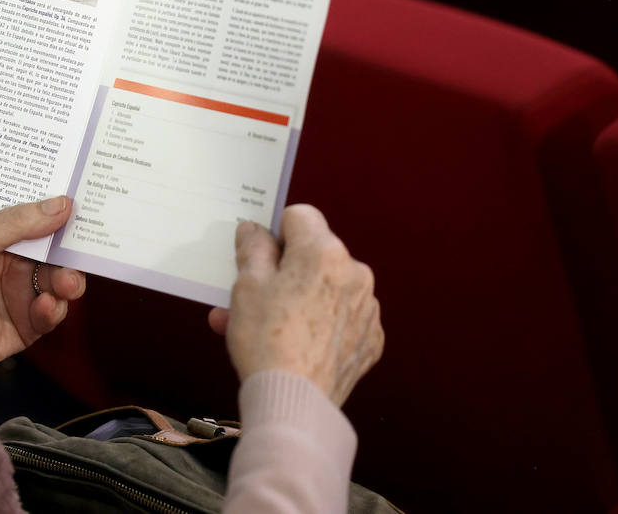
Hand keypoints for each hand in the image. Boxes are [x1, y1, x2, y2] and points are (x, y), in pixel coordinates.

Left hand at [0, 196, 85, 375]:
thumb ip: (16, 223)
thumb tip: (61, 203)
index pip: (38, 219)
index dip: (63, 213)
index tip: (90, 206)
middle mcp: (12, 262)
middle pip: (57, 252)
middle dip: (73, 253)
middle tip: (85, 254)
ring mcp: (18, 294)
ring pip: (60, 283)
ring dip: (69, 282)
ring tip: (65, 286)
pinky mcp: (23, 326)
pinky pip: (51, 315)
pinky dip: (54, 310)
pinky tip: (45, 308)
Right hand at [207, 204, 382, 405]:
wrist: (294, 401)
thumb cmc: (266, 340)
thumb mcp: (245, 286)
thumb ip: (252, 247)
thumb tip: (255, 230)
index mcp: (324, 252)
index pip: (299, 216)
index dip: (275, 234)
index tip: (260, 258)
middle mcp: (355, 273)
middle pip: (314, 254)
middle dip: (284, 270)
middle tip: (254, 296)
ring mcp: (368, 308)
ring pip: (328, 287)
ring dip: (301, 297)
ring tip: (269, 325)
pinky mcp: (372, 339)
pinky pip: (343, 318)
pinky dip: (322, 324)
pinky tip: (298, 343)